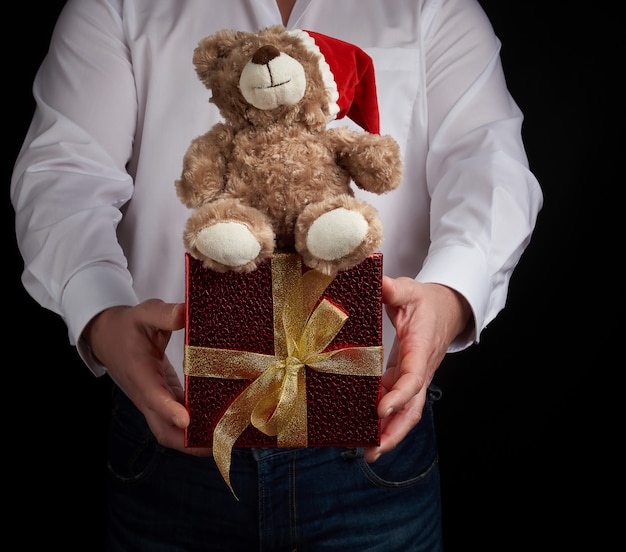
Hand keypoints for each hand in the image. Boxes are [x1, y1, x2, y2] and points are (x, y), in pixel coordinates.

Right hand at [83, 299, 211, 456]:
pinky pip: (177, 423)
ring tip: (226, 439)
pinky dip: (196, 430)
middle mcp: (146, 394)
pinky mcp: (163, 402)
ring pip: (171, 432)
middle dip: (187, 442)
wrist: (109, 337)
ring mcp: (154, 402)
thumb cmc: (130, 326)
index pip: (153, 396)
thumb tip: (185, 313)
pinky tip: (220, 427)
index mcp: (140, 372)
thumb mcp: (145, 313)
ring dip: (194, 441)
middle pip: (163, 429)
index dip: (169, 410)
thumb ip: (164, 314)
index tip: (186, 420)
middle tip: (218, 441)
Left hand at [364, 276, 470, 461]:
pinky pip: (398, 402)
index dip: (398, 395)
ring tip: (369, 451)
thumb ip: (394, 289)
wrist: (447, 309)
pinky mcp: (406, 378)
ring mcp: (414, 376)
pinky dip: (386, 419)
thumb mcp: (410, 290)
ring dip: (390, 432)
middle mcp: (420, 368)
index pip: (413, 377)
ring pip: (407, 410)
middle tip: (374, 449)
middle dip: (395, 430)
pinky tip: (367, 429)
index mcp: (421, 347)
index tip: (380, 410)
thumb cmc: (426, 301)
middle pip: (412, 406)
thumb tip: (377, 281)